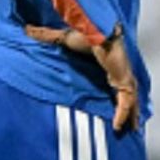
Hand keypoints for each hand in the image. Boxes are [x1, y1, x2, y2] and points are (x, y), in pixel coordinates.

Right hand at [25, 24, 140, 131]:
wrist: (97, 32)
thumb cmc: (86, 35)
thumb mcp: (64, 39)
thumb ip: (46, 37)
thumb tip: (27, 30)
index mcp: (111, 65)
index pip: (117, 82)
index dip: (118, 93)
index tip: (117, 104)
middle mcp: (120, 72)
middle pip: (129, 95)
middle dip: (132, 109)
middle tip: (132, 123)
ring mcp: (125, 77)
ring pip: (131, 102)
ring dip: (131, 115)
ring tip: (131, 129)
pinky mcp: (125, 82)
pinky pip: (125, 103)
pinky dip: (123, 114)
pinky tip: (118, 127)